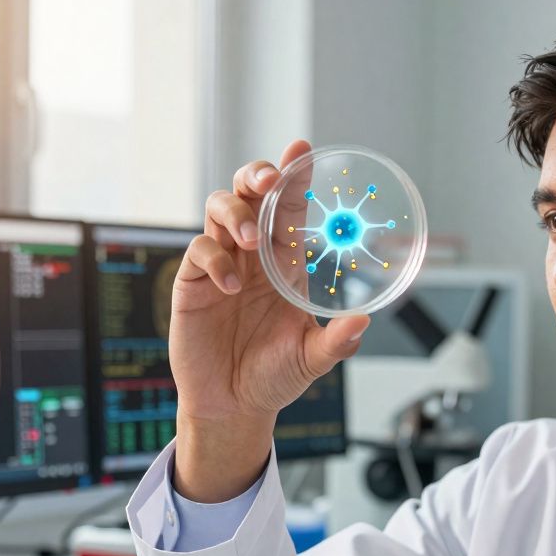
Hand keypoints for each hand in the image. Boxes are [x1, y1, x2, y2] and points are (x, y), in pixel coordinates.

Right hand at [168, 140, 368, 500]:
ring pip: (219, 210)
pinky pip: (198, 251)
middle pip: (249, 193)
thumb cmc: (273, 376)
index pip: (289, 208)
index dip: (294, 176)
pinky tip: (230, 285)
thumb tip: (362, 323)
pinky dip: (214, 260)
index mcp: (286, 262)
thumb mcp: (311, 359)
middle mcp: (253, 255)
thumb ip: (336, 342)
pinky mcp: (192, 282)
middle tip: (269, 180)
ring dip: (235, 214)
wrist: (233, 405)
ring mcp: (221, 264)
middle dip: (257, 176)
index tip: (302, 150)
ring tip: (250, 240)